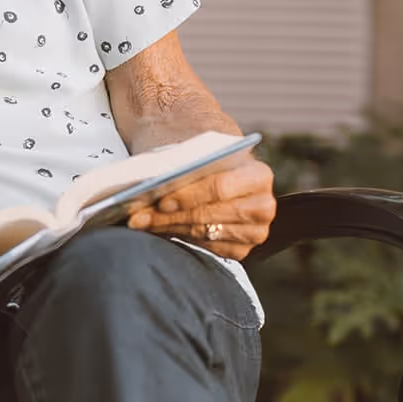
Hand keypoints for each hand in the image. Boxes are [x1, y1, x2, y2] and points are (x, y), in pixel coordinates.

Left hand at [126, 152, 276, 260]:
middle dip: (170, 216)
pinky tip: (161, 230)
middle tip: (139, 216)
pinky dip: (181, 238)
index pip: (221, 187)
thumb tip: (151, 182)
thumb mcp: (196, 153)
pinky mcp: (242, 248)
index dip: (189, 195)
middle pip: (210, 213)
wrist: (217, 168)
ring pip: (205, 232)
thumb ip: (181, 165)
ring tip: (142, 222)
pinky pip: (208, 248)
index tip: (161, 201)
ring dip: (169, 227)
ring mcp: (256, 231)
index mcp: (258, 175)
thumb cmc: (205, 160)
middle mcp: (263, 205)